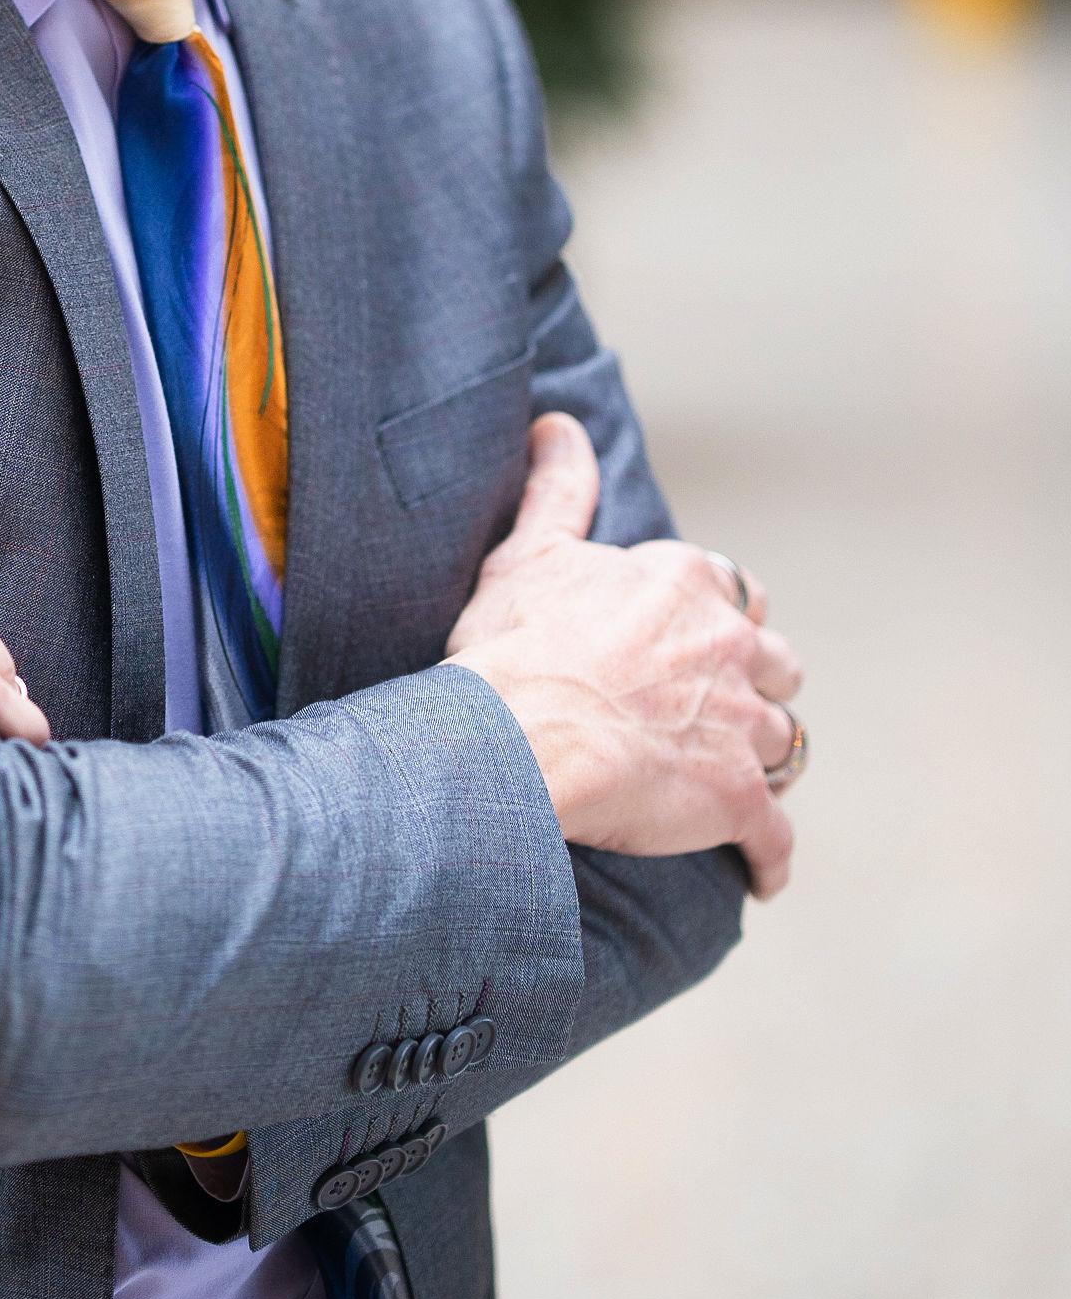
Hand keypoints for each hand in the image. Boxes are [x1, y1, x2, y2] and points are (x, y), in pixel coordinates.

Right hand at [445, 415, 805, 900]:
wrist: (515, 737)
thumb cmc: (514, 643)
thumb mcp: (530, 552)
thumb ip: (559, 488)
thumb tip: (558, 425)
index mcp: (685, 584)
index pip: (733, 590)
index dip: (720, 615)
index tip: (701, 633)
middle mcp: (730, 646)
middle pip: (777, 663)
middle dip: (758, 683)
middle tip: (725, 707)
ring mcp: (741, 726)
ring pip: (784, 744)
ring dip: (766, 761)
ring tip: (741, 780)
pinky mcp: (739, 799)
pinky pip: (775, 837)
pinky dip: (771, 857)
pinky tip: (763, 873)